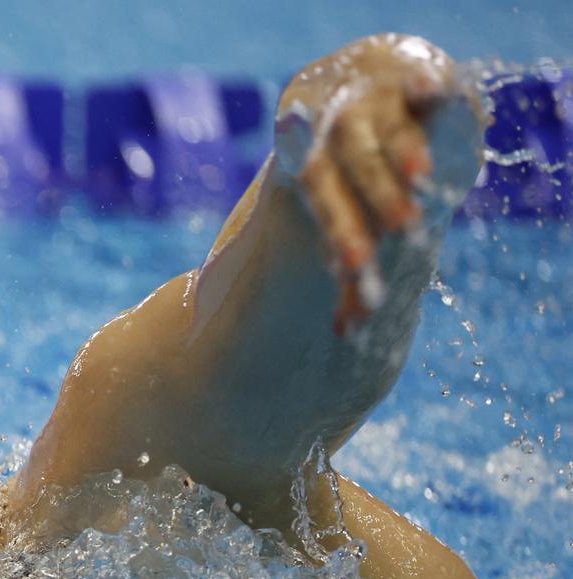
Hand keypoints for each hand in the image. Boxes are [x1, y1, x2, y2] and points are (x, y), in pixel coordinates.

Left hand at [276, 35, 482, 334]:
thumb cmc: (347, 170)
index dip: (341, 235)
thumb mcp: (346, 213)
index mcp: (314, 175)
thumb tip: (348, 334)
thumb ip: (352, 266)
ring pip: (379, 128)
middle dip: (374, 199)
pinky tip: (431, 92)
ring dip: (400, 150)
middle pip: (347, 170)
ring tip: (422, 177)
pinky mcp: (403, 77)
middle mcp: (333, 138)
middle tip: (404, 229)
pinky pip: (413, 80)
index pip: (324, 208)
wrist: (346, 84)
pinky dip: (423, 84)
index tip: (357, 268)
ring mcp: (367, 103)